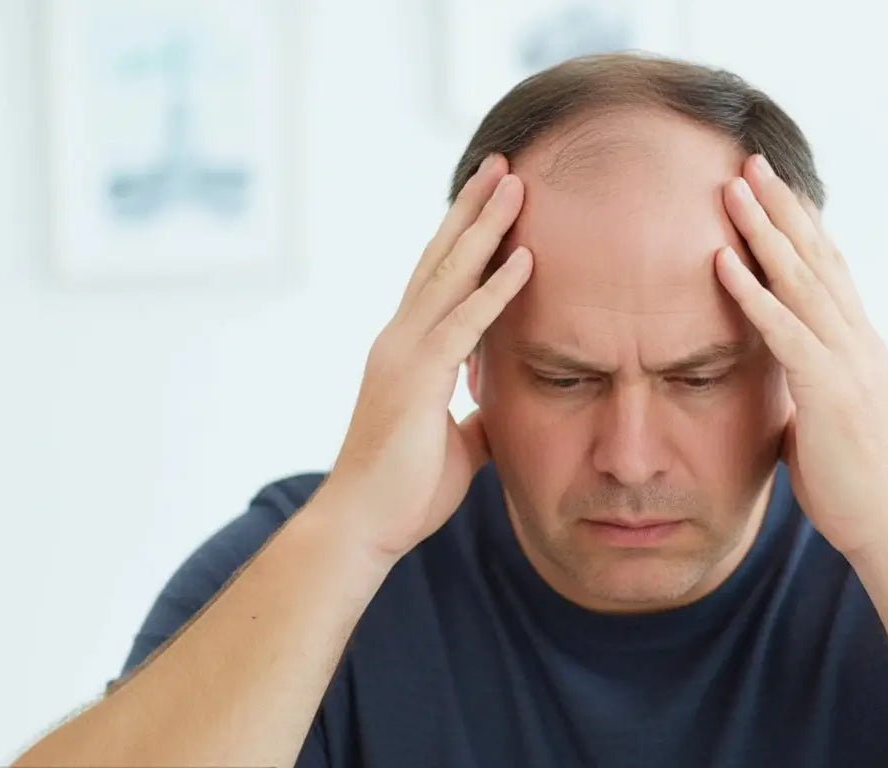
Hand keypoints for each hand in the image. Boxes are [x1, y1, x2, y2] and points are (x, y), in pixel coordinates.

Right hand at [319, 154, 531, 563]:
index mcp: (406, 351)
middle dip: (473, 208)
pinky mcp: (417, 378)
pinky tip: (525, 258)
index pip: (438, 279)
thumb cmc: (404, 490)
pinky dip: (496, 288)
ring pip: (449, 274)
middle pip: (440, 258)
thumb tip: (502, 405)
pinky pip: (464, 323)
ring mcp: (404, 354)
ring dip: (485, 227)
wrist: (362, 526)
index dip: (465, 236)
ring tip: (515, 182)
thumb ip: (476, 413)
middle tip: (501, 164)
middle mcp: (399, 339)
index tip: (492, 198)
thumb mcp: (456, 442)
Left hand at [715, 154, 887, 558]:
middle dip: (782, 207)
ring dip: (764, 230)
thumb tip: (779, 374)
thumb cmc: (852, 481)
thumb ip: (805, 385)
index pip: (828, 269)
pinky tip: (723, 260)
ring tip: (733, 189)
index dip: (801, 225)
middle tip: (751, 162)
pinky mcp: (827, 388)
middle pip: (817, 257)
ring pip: (801, 279)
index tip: (773, 188)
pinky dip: (752, 291)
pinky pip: (782, 330)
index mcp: (858, 344)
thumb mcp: (824, 418)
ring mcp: (847, 360)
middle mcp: (857, 340)